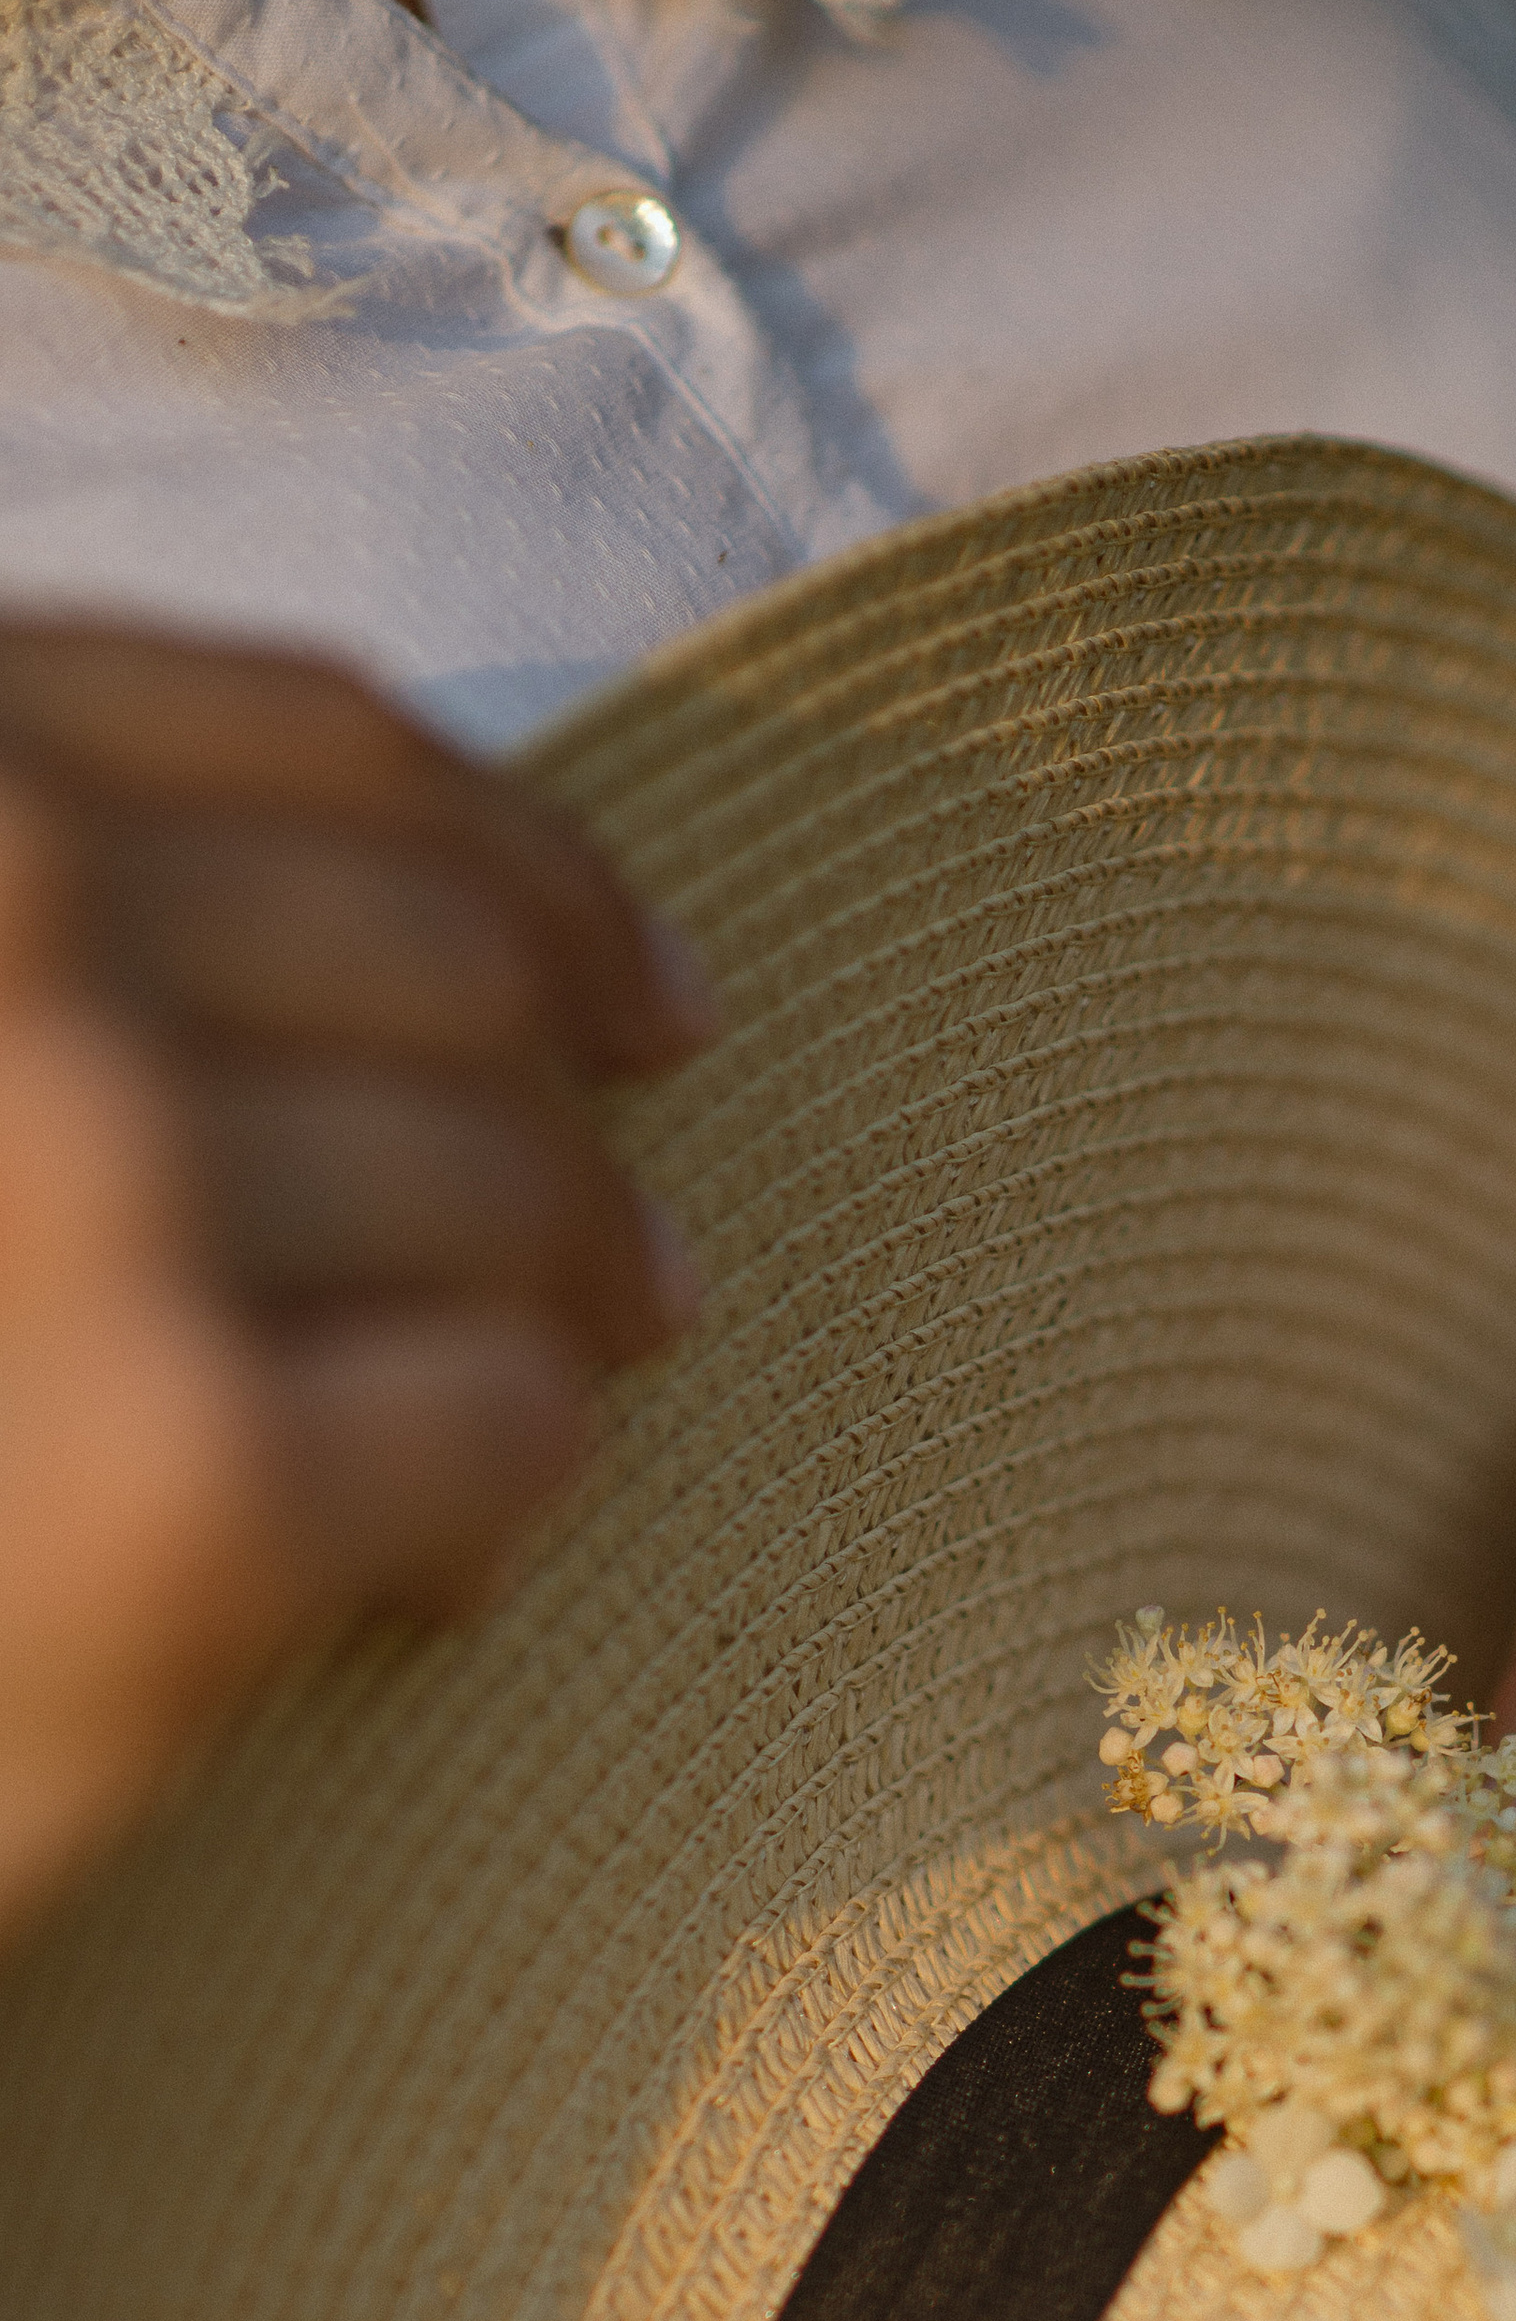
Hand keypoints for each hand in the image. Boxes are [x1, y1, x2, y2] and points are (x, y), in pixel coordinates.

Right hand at [0, 625, 714, 1933]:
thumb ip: (73, 922)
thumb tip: (484, 922)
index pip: (330, 748)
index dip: (541, 876)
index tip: (646, 996)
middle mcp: (2, 924)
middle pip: (452, 977)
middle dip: (571, 1137)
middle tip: (634, 1276)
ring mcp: (93, 1187)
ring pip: (506, 1190)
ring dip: (567, 1316)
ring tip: (548, 1408)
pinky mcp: (193, 1476)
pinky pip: (503, 1419)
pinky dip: (506, 1494)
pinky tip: (434, 1572)